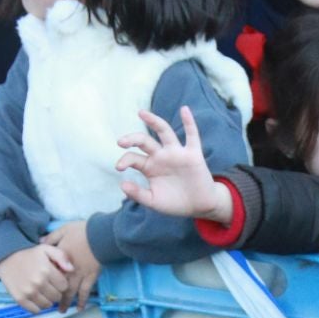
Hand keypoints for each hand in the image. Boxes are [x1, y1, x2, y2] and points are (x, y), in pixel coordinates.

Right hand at [0, 241, 74, 312]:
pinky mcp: (20, 299)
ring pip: (48, 305)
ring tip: (42, 292)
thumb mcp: (46, 250)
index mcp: (46, 270)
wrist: (6, 259)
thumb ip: (62, 256)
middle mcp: (38, 282)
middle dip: (55, 292)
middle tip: (48, 286)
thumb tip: (71, 270)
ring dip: (47, 300)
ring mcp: (29, 292)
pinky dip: (37, 307)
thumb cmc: (29, 256)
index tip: (55, 279)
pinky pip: (36, 311)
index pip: (64, 286)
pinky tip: (35, 298)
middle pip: (57, 297)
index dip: (61, 283)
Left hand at [42, 221, 100, 304]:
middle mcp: (68, 269)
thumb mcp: (63, 230)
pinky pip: (85, 292)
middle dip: (54, 296)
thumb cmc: (82, 232)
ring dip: (66, 302)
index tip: (40, 286)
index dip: (45, 279)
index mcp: (60, 258)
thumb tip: (40, 241)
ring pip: (71, 291)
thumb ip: (52, 237)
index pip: (50, 271)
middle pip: (58, 285)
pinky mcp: (91, 277)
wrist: (100, 236)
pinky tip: (80, 308)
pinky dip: (82, 301)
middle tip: (49, 305)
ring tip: (62, 310)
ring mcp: (80, 275)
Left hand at [117, 105, 232, 224]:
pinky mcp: (193, 155)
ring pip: (164, 132)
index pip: (133, 158)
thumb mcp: (154, 201)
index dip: (125, 160)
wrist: (200, 207)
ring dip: (153, 121)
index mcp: (149, 166)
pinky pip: (192, 135)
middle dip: (132, 139)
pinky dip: (189, 122)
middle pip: (144, 140)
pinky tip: (184, 110)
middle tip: (121, 142)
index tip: (119, 167)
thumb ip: (138, 194)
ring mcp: (177, 153)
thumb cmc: (175, 203)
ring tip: (141, 113)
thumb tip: (122, 184)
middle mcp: (161, 156)